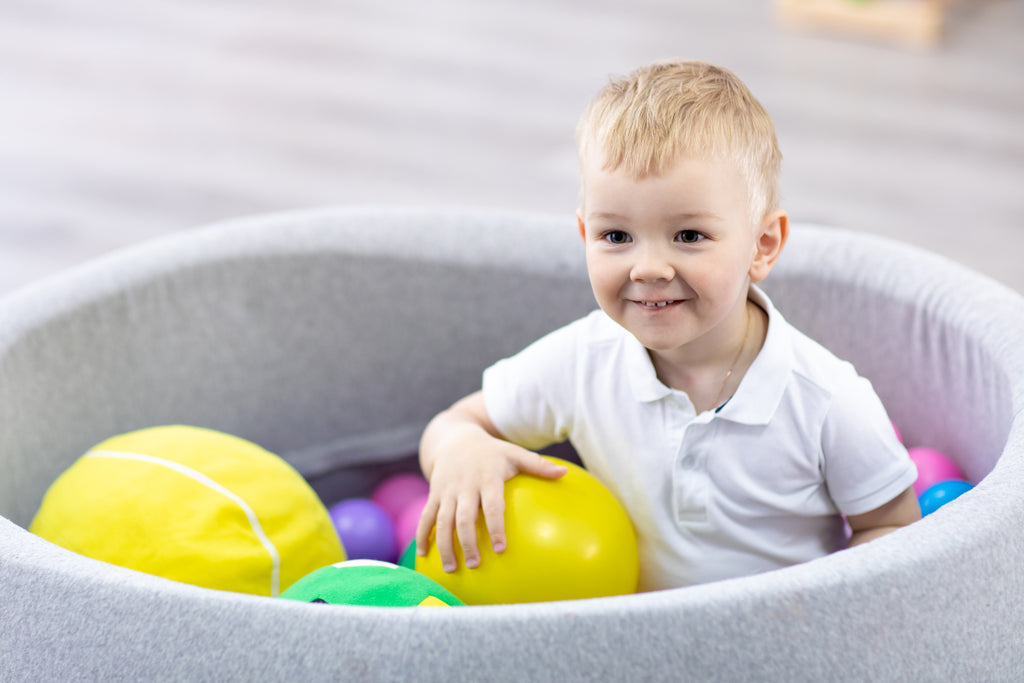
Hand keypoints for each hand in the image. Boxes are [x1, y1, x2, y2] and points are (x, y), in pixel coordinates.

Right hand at [416, 420, 565, 572]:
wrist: (455, 438)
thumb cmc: (492, 451)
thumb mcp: (514, 452)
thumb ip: (538, 465)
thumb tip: (564, 474)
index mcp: (487, 477)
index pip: (492, 505)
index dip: (496, 526)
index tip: (501, 549)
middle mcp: (465, 486)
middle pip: (463, 518)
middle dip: (467, 543)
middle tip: (474, 565)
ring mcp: (446, 491)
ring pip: (442, 521)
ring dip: (445, 545)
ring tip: (452, 568)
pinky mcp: (434, 494)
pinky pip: (426, 517)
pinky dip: (423, 536)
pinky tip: (423, 555)